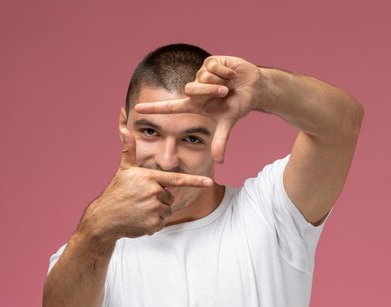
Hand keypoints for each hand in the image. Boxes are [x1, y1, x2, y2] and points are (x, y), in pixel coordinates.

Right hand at [80, 129, 212, 238]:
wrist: (104, 218)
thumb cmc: (116, 192)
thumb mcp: (124, 170)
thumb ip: (129, 149)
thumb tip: (125, 129)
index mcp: (149, 177)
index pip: (177, 180)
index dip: (195, 181)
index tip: (209, 182)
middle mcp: (153, 192)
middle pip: (169, 197)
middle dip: (158, 200)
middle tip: (140, 201)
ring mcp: (153, 209)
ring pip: (166, 211)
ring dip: (156, 213)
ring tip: (138, 210)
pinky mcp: (152, 224)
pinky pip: (161, 223)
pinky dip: (152, 224)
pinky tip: (138, 220)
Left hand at [134, 56, 261, 162]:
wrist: (253, 87)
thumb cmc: (238, 105)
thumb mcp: (228, 122)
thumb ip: (220, 140)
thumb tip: (219, 162)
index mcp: (195, 104)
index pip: (171, 107)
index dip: (154, 108)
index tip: (137, 109)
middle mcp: (195, 88)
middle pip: (192, 89)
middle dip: (211, 91)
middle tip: (225, 93)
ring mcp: (201, 74)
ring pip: (203, 77)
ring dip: (221, 81)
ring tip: (230, 84)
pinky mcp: (211, 61)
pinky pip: (214, 66)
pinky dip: (226, 72)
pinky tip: (231, 75)